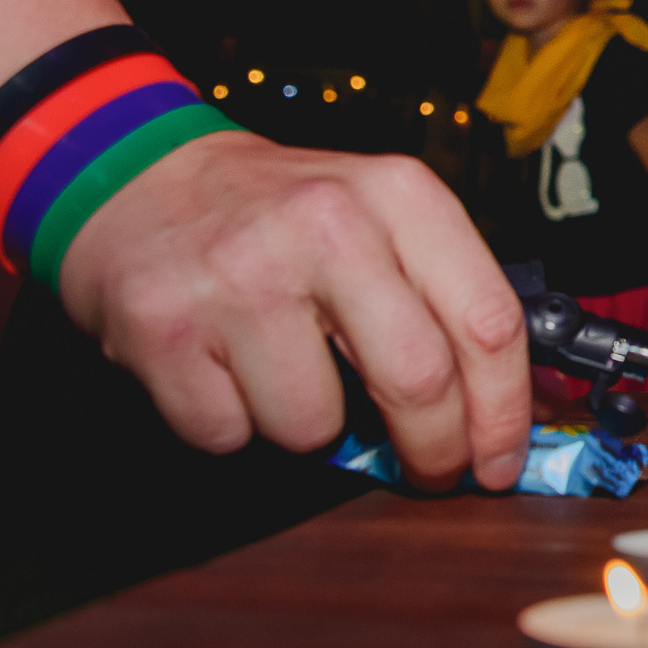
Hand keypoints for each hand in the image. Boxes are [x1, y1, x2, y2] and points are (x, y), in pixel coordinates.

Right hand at [54, 128, 532, 491]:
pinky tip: (223, 369)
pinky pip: (229, 433)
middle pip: (420, 382)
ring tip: (286, 373)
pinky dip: (233, 425)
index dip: (506, 410)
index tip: (500, 460)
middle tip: (430, 471)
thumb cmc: (278, 213)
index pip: (488, 321)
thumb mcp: (379, 215)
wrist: (134, 176)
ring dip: (311, 429)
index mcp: (398, 195)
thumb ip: (444, 297)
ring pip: (315, 425)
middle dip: (434, 451)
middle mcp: (327, 226)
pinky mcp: (165, 327)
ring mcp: (242, 276)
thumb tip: (514, 410)